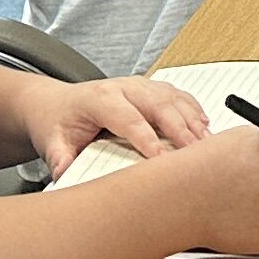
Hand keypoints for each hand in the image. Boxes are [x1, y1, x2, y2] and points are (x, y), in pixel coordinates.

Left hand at [24, 72, 208, 169]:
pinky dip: (194, 110)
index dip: (146, 138)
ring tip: (208, 143)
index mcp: (100, 98)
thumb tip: (65, 174)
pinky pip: (179, 96)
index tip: (160, 159)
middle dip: (179, 129)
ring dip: (192, 120)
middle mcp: (124, 87)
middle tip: (195, 154)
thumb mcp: (51, 141)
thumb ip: (59, 157)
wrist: (58, 103)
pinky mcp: (152, 89)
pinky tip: (206, 127)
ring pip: (173, 98)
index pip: (128, 118)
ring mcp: (141, 85)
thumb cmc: (58, 122)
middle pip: (159, 104)